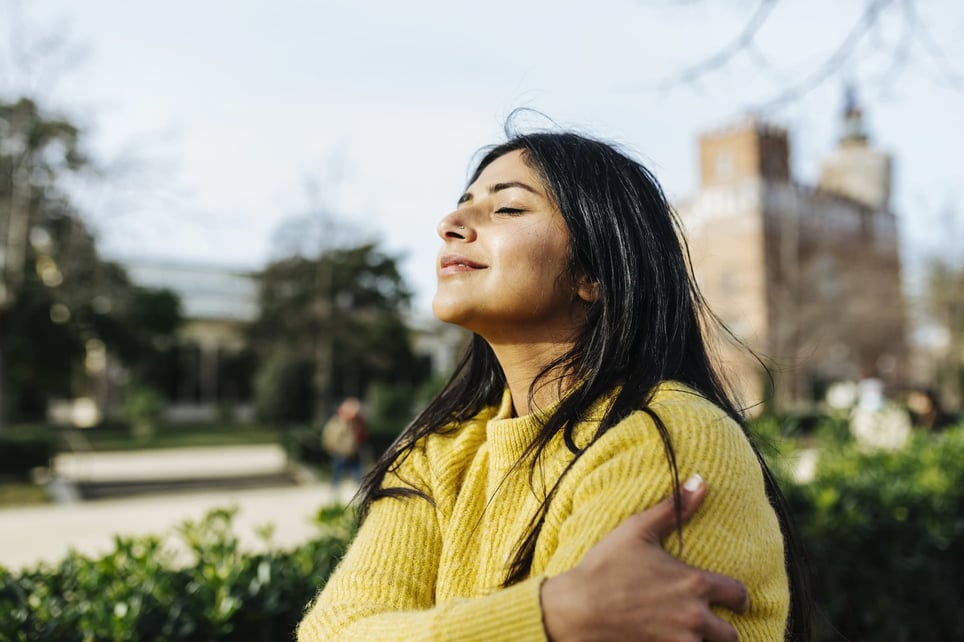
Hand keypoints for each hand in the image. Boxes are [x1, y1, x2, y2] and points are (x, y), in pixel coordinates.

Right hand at [541, 474, 747, 641]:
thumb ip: (674, 508)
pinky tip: (672, 640)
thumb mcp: (638, 530)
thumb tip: (701, 480)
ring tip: (693, 635)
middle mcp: (694, 617)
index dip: (740, 598)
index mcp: (694, 584)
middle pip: (731, 635)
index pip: (738, 595)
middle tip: (717, 626)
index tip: (735, 601)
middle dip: (725, 630)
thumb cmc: (605, 567)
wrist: (576, 609)